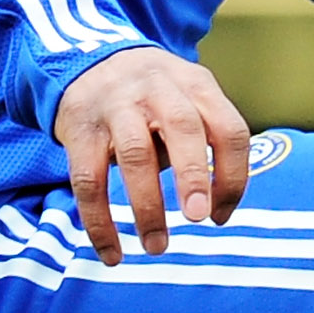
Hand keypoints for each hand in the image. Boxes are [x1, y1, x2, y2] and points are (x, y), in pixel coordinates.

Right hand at [54, 46, 254, 263]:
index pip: (229, 129)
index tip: (220, 215)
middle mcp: (158, 89)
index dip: (233, 175)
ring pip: (134, 154)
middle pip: (183, 127)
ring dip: (148, 206)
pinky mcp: (80, 129)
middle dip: (193, 175)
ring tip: (156, 245)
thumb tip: (214, 207)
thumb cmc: (153, 96)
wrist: (88, 59)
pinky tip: (112, 253)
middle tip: (197, 217)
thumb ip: (207, 139)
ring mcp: (116, 106)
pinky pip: (88, 180)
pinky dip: (99, 222)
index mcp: (196, 85)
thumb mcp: (188, 97)